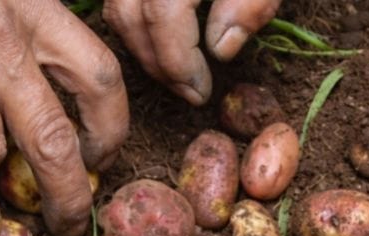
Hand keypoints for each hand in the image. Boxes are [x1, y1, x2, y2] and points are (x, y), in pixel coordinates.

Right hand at [103, 0, 281, 104]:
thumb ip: (252, 1)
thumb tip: (219, 48)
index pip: (162, 13)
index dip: (178, 60)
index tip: (201, 92)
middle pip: (128, 14)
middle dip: (155, 62)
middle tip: (189, 93)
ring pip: (117, 9)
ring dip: (142, 48)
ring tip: (178, 74)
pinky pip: (120, 0)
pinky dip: (138, 27)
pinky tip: (167, 44)